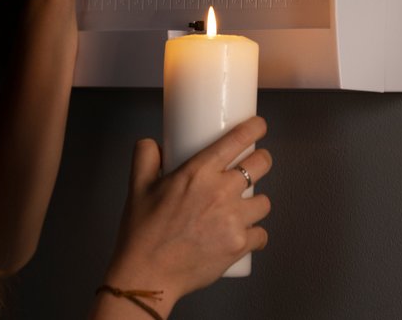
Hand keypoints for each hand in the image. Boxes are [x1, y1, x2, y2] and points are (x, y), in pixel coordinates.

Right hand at [104, 117, 272, 311]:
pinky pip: (262, 234)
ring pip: (264, 201)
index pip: (237, 140)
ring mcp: (233, 220)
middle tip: (255, 165)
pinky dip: (255, 234)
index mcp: (198, 172)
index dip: (255, 128)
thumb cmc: (142, 233)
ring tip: (246, 205)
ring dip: (257, 201)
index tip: (259, 126)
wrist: (147, 275)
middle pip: (261, 165)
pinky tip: (244, 234)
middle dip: (262, 161)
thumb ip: (145, 157)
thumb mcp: (136, 186)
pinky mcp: (239, 245)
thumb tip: (154, 143)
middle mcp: (221, 192)